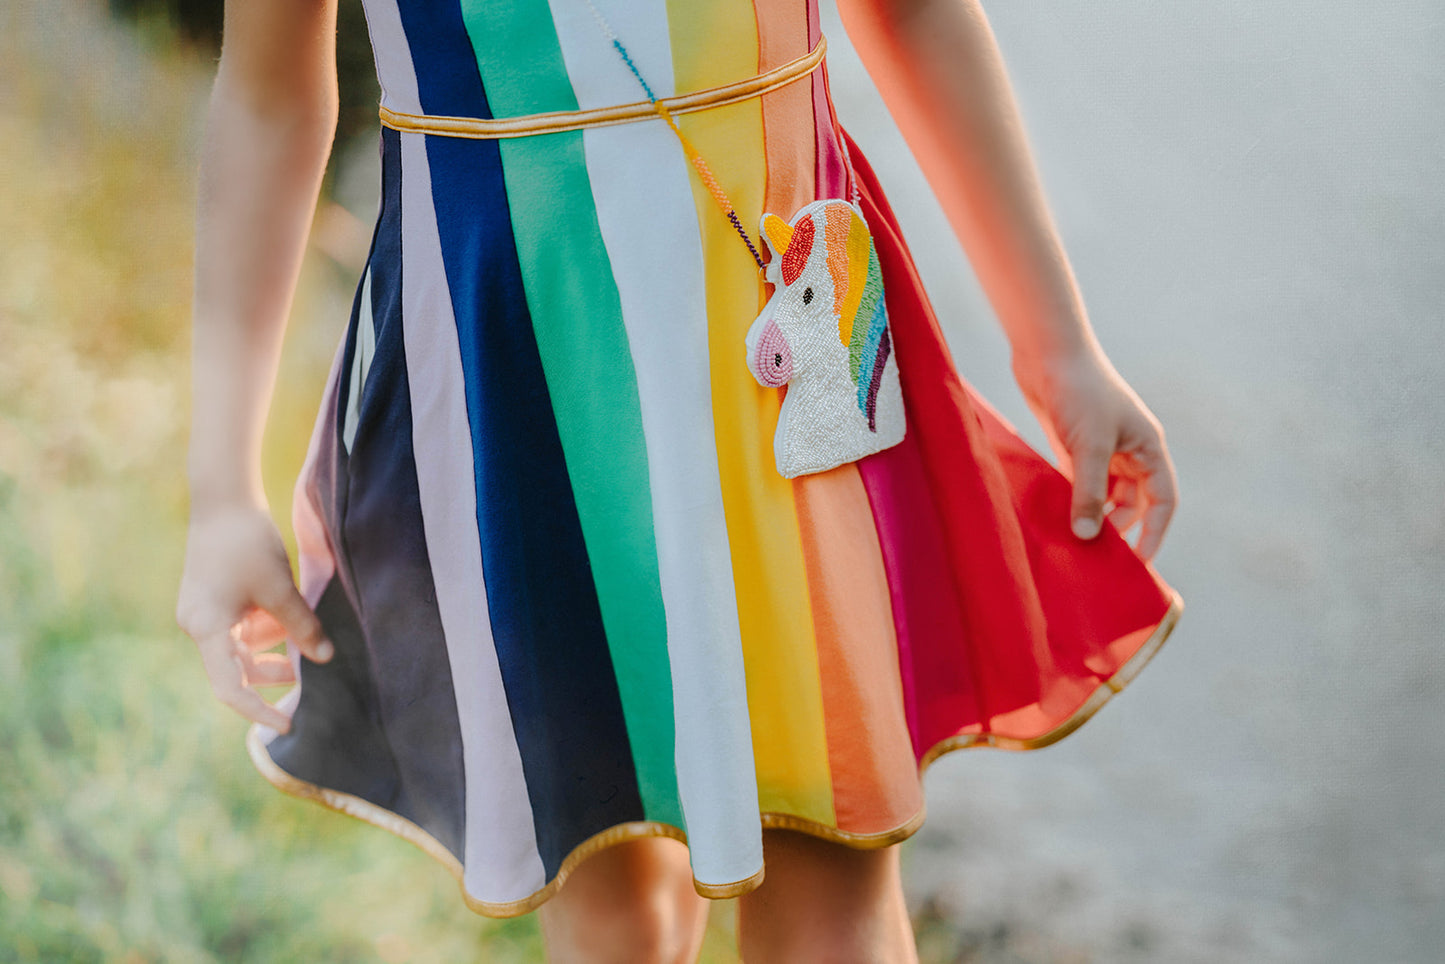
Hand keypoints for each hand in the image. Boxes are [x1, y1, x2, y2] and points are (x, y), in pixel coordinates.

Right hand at [175, 502, 332, 731]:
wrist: (224, 500)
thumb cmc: (247, 543)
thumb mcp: (280, 589)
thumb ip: (302, 626)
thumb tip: (326, 658)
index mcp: (206, 630)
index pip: (231, 688)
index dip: (259, 710)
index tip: (288, 725)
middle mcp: (199, 627)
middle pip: (238, 670)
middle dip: (275, 676)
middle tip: (311, 684)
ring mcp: (206, 614)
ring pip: (244, 650)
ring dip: (275, 649)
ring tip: (308, 642)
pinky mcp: (216, 601)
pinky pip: (243, 630)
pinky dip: (269, 630)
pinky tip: (293, 621)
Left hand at [1012, 346, 1177, 559]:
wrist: (1047, 352)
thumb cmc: (1079, 391)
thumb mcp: (1088, 447)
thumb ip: (1089, 493)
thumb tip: (1087, 535)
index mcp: (1148, 447)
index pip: (1162, 500)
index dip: (1154, 532)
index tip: (1138, 563)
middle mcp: (1129, 450)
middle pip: (1131, 502)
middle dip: (1117, 528)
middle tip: (1095, 556)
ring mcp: (1100, 449)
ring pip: (1103, 494)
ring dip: (1091, 515)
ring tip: (1073, 541)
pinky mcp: (1072, 446)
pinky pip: (1077, 483)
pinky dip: (1071, 500)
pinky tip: (1056, 518)